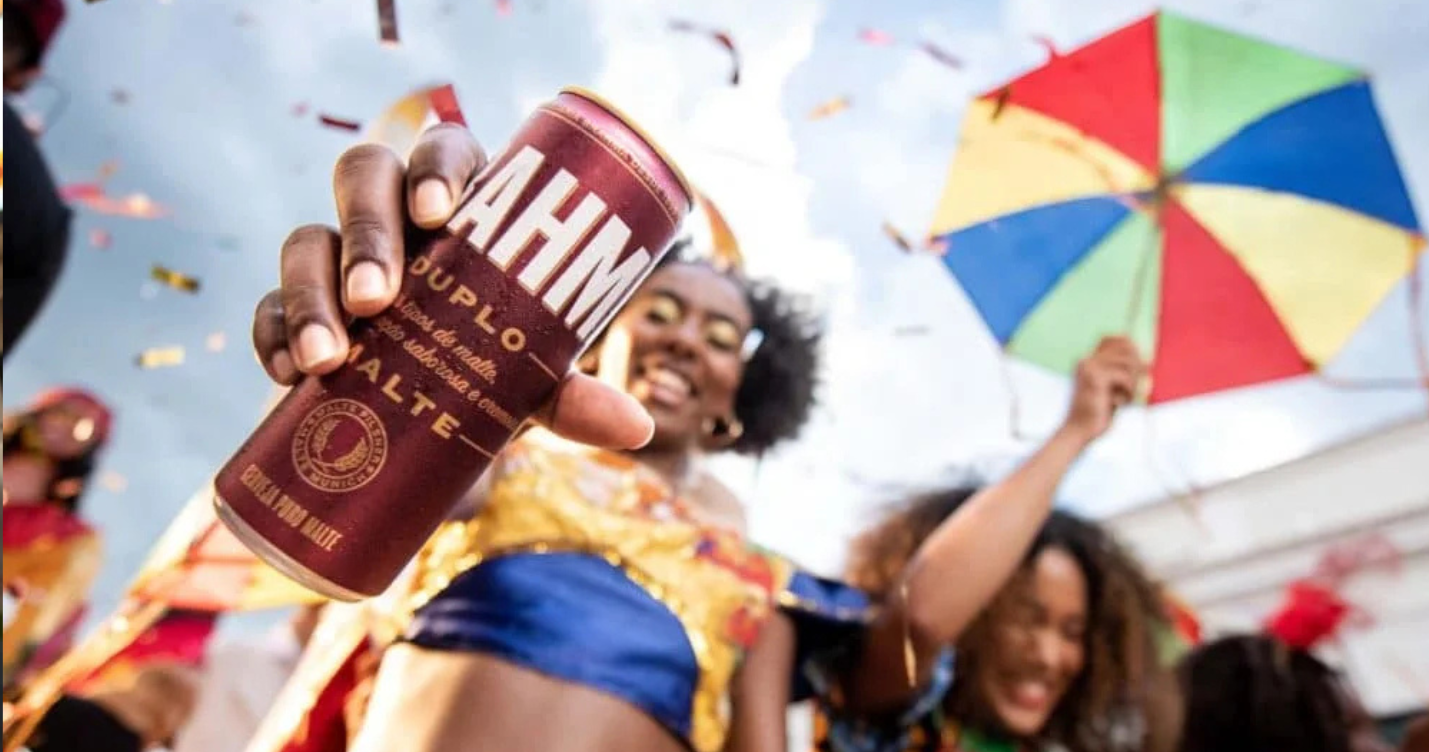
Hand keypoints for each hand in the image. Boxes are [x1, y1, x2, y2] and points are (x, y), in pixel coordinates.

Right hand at [251, 125, 653, 449]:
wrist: (431, 418)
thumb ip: (570, 393)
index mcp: (461, 207)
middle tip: (382, 299)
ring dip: (310, 291)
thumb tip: (635, 426)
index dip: (438, 169)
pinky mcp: (295, 309)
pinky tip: (286, 375)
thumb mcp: (529, 379)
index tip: (442, 215)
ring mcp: (337, 260)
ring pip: (305, 237)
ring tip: (330, 356)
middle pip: (362, 178)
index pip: (444, 152)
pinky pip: (267, 304)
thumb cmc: (492, 368)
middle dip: (366, 233)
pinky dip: (271, 333)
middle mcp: (394, 217)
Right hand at [1060, 336, 1144, 443]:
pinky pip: (1125, 377)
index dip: (1129, 346)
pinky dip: (1128, 392)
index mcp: (1087, 361)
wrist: (1079, 431)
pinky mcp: (1096, 378)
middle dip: (1137, 364)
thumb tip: (1146, 362)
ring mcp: (1090, 367)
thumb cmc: (1097, 414)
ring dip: (1133, 382)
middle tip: (1136, 385)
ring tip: (1126, 398)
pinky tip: (1120, 404)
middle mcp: (1087, 360)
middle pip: (1124, 346)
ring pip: (1127, 361)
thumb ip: (1123, 375)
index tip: (1138, 366)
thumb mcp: (1112, 391)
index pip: (1111, 338)